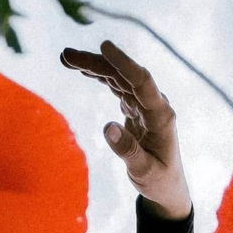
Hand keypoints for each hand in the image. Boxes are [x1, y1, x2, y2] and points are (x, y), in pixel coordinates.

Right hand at [59, 40, 191, 217]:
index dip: (124, 63)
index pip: (142, 82)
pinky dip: (99, 78)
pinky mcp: (135, 109)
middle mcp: (153, 105)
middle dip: (97, 63)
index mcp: (161, 116)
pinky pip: (116, 87)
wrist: (166, 186)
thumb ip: (128, 151)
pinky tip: (82, 70)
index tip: (104, 46)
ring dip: (93, 67)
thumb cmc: (159, 181)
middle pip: (124, 76)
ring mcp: (144, 105)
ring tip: (66, 58)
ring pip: (117, 79)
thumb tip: (107, 127)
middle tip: (67, 55)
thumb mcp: (144, 172)